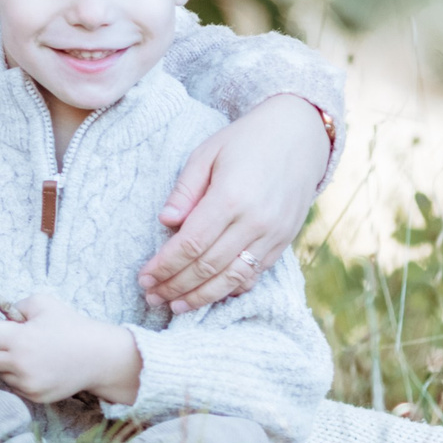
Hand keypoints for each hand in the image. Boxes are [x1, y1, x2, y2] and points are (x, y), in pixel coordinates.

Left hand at [0, 290, 141, 405]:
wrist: (98, 356)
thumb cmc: (70, 326)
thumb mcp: (42, 303)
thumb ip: (16, 307)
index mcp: (19, 339)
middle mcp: (20, 365)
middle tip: (8, 343)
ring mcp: (27, 384)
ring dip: (5, 364)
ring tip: (28, 355)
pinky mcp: (35, 397)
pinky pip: (14, 386)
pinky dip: (19, 377)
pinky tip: (37, 367)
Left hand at [139, 94, 331, 308]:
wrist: (299, 136)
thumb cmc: (246, 141)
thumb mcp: (206, 153)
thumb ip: (185, 190)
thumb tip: (166, 223)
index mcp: (231, 197)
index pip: (191, 243)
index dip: (165, 265)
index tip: (144, 277)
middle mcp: (255, 222)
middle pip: (208, 266)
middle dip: (176, 285)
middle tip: (151, 296)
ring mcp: (273, 235)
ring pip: (232, 278)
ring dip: (201, 297)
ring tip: (175, 306)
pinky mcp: (283, 242)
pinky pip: (255, 274)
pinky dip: (230, 289)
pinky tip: (209, 295)